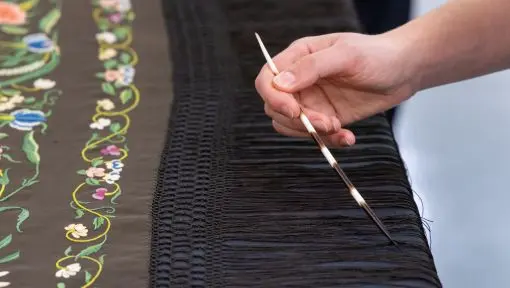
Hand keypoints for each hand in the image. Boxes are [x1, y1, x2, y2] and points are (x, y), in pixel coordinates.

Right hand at [255, 32, 417, 146]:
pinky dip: (328, 141)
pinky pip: (315, 135)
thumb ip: (312, 67)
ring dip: (313, 133)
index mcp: (299, 57)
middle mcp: (300, 81)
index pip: (267, 79)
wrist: (405, 70)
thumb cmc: (377, 54)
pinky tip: (348, 137)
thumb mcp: (346, 55)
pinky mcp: (326, 117)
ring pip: (291, 126)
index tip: (294, 111)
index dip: (274, 98)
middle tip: (328, 122)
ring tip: (340, 128)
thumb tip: (280, 83)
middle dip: (300, 120)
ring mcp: (312, 100)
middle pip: (275, 108)